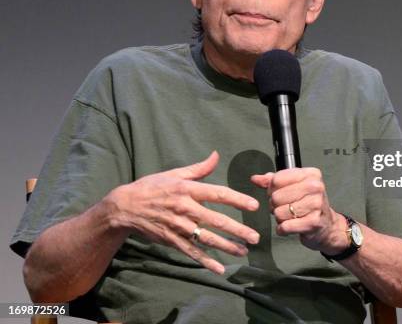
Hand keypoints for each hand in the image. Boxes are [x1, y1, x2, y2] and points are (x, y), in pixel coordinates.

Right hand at [104, 151, 259, 274]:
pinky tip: (219, 268)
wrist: (124, 207)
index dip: (237, 199)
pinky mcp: (171, 240)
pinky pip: (191, 252)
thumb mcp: (174, 174)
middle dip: (238, 230)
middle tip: (255, 237)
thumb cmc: (152, 187)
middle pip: (216, 220)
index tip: (254, 206)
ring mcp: (178, 226)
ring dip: (227, 246)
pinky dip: (205, 261)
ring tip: (244, 251)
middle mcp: (185, 208)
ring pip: (207, 238)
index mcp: (187, 189)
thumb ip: (198, 168)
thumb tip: (216, 155)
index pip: (218, 194)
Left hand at [250, 167, 347, 253]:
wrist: (327, 225)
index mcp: (310, 174)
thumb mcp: (293, 187)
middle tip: (285, 208)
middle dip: (275, 206)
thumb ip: (273, 181)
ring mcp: (316, 204)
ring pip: (279, 212)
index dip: (271, 190)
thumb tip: (255, 179)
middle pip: (276, 196)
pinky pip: (285, 226)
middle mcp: (315, 186)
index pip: (276, 179)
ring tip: (290, 217)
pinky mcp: (313, 222)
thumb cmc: (308, 204)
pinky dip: (283, 229)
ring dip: (280, 218)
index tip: (279, 194)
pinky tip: (290, 227)